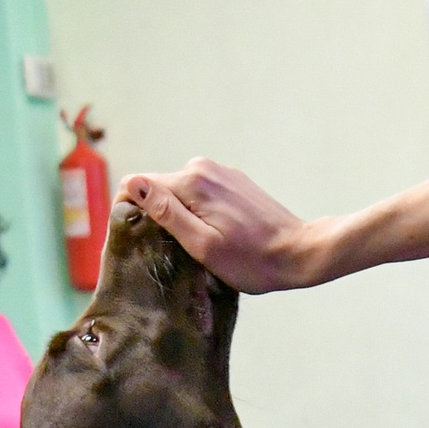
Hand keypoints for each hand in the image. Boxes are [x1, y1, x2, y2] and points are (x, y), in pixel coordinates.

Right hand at [119, 161, 325, 292]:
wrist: (301, 253)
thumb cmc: (252, 260)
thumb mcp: (203, 245)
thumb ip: (167, 213)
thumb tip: (134, 185)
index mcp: (192, 181)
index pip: (136, 184)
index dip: (127, 211)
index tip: (137, 239)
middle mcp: (203, 168)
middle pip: (157, 188)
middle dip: (155, 215)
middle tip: (170, 249)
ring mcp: (221, 173)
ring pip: (178, 192)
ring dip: (178, 215)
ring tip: (196, 244)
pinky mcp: (233, 182)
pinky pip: (200, 193)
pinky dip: (197, 211)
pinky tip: (214, 234)